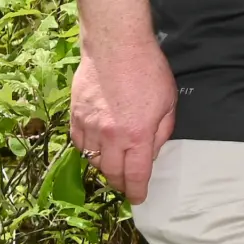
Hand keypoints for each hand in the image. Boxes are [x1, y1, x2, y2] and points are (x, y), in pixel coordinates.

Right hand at [69, 38, 176, 204]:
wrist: (116, 45)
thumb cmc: (148, 70)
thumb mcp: (168, 102)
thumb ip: (161, 133)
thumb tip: (151, 153)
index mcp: (137, 135)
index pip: (136, 175)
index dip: (137, 191)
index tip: (139, 198)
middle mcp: (111, 137)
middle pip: (112, 173)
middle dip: (121, 183)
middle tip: (127, 184)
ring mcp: (90, 127)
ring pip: (93, 160)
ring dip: (104, 166)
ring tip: (113, 163)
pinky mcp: (75, 116)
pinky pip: (79, 143)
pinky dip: (88, 149)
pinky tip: (97, 145)